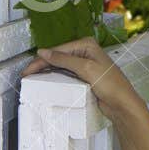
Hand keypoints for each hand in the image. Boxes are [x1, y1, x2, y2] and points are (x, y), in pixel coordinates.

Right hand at [20, 36, 141, 122]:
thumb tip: (43, 52)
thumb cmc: (110, 85)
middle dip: (42, 65)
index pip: (58, 50)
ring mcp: (85, 64)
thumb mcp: (86, 69)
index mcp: (86, 45)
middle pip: (58, 57)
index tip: (28, 70)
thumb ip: (64, 60)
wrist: (123, 105)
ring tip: (32, 79)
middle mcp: (85, 52)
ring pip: (60, 66)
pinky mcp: (85, 76)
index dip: (41, 60)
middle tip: (26, 75)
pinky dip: (55, 77)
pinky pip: (66, 74)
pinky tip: (46, 82)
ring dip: (47, 71)